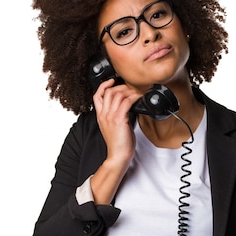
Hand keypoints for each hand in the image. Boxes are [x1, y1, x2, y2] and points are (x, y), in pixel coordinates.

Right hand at [90, 79, 142, 204]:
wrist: (118, 155)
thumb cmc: (118, 143)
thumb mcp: (113, 126)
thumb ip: (116, 115)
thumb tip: (126, 105)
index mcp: (100, 116)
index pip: (97, 95)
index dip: (103, 85)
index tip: (111, 81)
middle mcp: (103, 114)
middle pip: (109, 92)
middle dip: (120, 86)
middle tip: (130, 88)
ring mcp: (110, 116)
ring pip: (118, 95)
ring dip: (129, 91)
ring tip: (136, 93)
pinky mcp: (119, 119)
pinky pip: (126, 102)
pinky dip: (134, 97)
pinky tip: (138, 98)